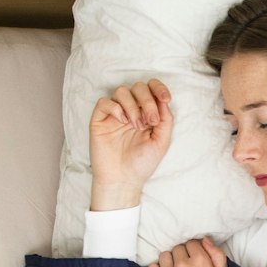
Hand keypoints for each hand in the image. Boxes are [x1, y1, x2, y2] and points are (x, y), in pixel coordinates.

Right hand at [89, 80, 172, 208]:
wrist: (123, 179)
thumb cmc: (142, 164)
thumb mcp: (161, 142)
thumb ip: (166, 120)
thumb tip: (164, 99)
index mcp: (147, 113)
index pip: (152, 89)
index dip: (159, 88)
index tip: (166, 99)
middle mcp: (131, 111)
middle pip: (138, 87)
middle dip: (148, 101)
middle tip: (150, 122)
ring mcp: (115, 114)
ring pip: (122, 91)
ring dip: (132, 106)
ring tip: (136, 126)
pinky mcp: (100, 119)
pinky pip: (105, 102)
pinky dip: (115, 108)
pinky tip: (122, 121)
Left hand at [149, 237, 230, 266]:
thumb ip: (217, 255)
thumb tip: (205, 239)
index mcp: (200, 261)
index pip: (192, 243)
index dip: (195, 250)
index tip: (196, 259)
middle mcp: (183, 265)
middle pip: (178, 248)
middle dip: (183, 255)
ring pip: (164, 256)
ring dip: (170, 260)